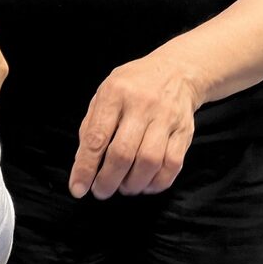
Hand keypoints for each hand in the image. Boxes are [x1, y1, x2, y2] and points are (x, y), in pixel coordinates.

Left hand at [68, 54, 201, 198]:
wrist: (176, 71)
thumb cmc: (132, 86)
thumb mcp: (104, 94)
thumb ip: (91, 126)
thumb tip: (82, 163)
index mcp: (114, 94)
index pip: (96, 137)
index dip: (85, 167)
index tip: (78, 188)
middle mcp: (141, 105)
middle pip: (123, 153)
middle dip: (108, 180)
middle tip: (101, 192)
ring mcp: (166, 118)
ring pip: (150, 161)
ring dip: (133, 184)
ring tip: (123, 188)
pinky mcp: (185, 131)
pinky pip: (173, 164)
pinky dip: (157, 182)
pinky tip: (145, 185)